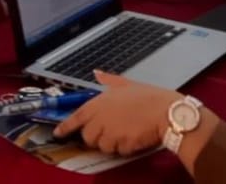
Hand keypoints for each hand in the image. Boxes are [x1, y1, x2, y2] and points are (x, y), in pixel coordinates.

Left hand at [54, 71, 179, 154]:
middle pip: (88, 136)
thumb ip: (108, 80)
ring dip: (111, 143)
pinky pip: (118, 152)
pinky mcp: (122, 145)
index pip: (76, 117)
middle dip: (96, 136)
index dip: (66, 126)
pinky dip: (124, 148)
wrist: (166, 112)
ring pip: (103, 146)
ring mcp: (111, 132)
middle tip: (110, 130)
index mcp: (99, 103)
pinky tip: (134, 137)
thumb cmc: (149, 97)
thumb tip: (97, 73)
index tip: (58, 133)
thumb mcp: (126, 84)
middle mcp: (101, 118)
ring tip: (126, 131)